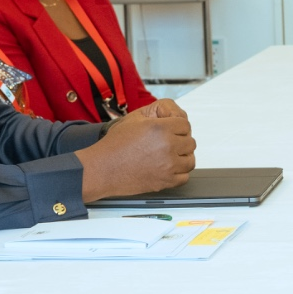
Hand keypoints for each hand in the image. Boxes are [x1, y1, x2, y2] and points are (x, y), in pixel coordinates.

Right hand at [76, 100, 195, 200]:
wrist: (102, 169)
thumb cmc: (114, 145)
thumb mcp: (134, 118)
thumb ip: (157, 112)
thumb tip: (174, 114)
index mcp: (161, 128)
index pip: (185, 125)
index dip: (177, 126)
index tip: (170, 130)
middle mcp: (168, 146)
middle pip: (190, 142)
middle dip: (180, 140)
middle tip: (167, 143)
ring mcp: (168, 165)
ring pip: (190, 160)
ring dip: (182, 157)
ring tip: (169, 155)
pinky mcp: (166, 181)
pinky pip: (184, 177)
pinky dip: (179, 172)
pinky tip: (168, 167)